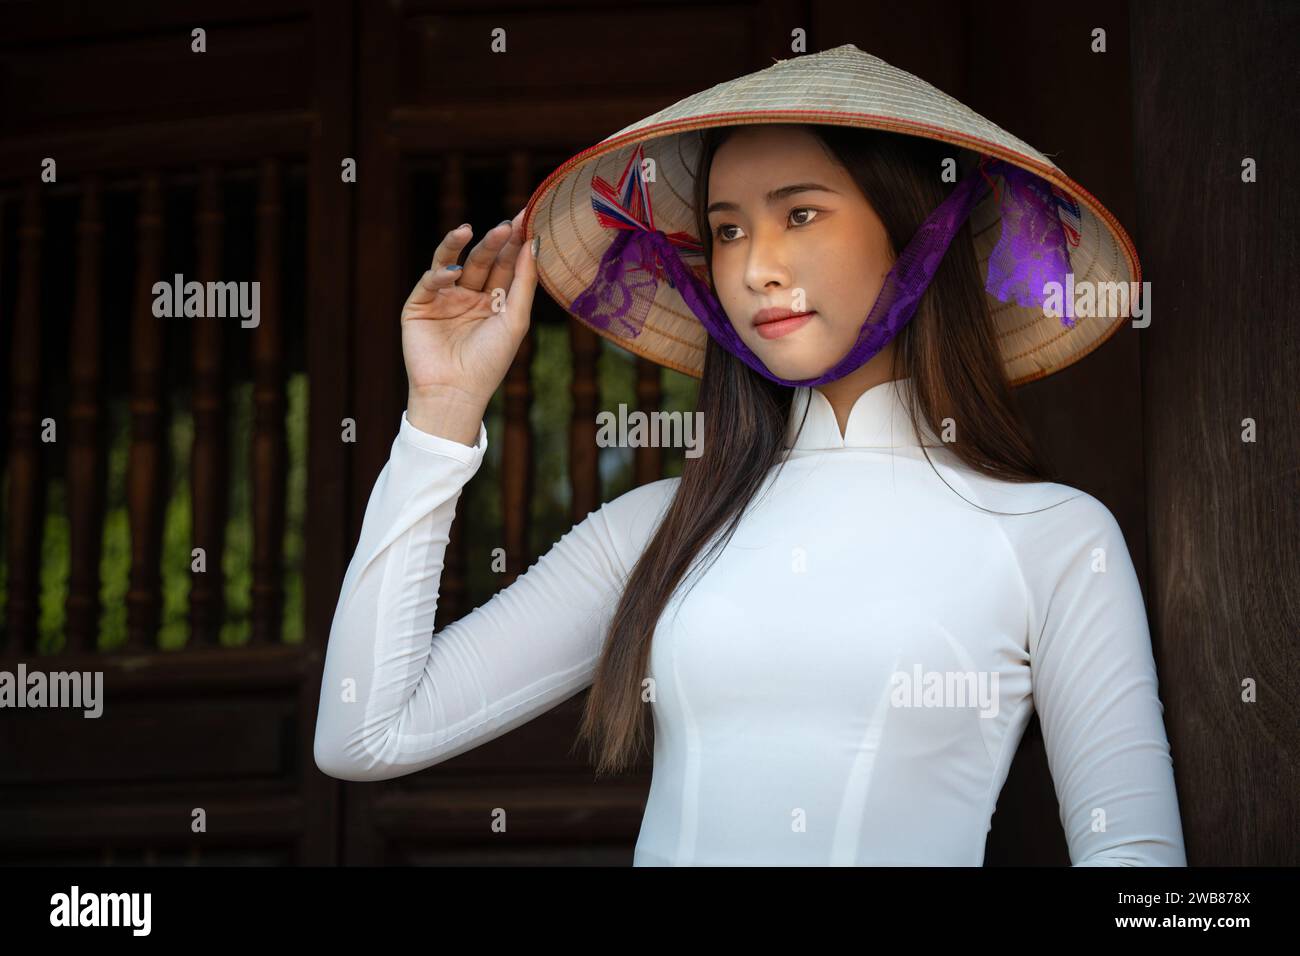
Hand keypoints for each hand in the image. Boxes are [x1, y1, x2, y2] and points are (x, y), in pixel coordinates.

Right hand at [401, 207, 537, 410]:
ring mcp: (444, 299)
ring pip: (452, 262)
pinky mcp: (419, 305)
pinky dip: (439, 275)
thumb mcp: (515, 320)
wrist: (455, 393)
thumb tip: (534, 243)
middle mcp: (470, 296)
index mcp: (495, 301)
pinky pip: (429, 282)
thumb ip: (524, 282)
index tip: (527, 218)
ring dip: (459, 244)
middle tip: (508, 224)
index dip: (515, 243)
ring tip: (469, 230)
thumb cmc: (490, 362)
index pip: (506, 265)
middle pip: (482, 260)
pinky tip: (451, 274)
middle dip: (494, 241)